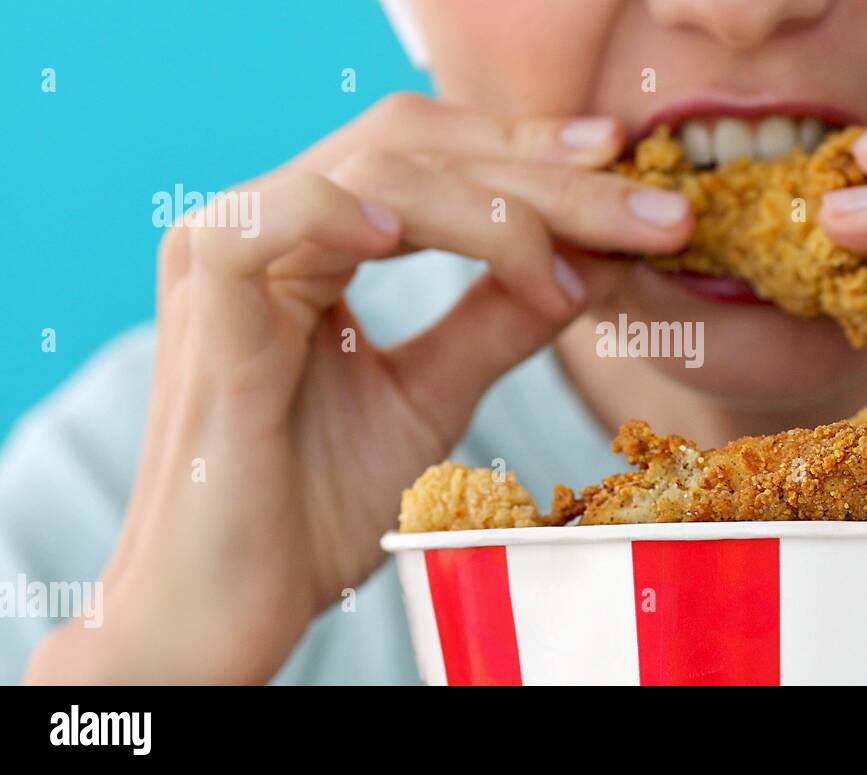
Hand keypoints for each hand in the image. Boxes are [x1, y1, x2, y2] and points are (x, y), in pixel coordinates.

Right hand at [25, 94, 692, 682]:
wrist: (232, 605)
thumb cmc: (315, 506)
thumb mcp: (432, 396)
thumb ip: (498, 320)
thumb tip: (590, 263)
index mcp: (314, 239)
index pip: (437, 159)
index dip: (536, 157)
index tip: (634, 177)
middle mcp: (271, 226)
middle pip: (423, 151)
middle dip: (550, 181)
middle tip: (657, 217)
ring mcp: (229, 255)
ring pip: (380, 175)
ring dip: (497, 210)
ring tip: (571, 269)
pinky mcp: (206, 303)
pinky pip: (275, 222)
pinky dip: (352, 214)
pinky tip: (420, 240)